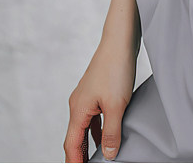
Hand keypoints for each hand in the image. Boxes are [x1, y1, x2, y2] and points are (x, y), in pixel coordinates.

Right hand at [64, 37, 137, 161]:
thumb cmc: (116, 68)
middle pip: (74, 138)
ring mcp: (86, 97)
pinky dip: (96, 130)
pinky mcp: (95, 91)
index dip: (75, 163)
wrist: (120, 40)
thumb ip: (111, 132)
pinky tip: (106, 135)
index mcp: (78, 110)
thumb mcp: (117, 105)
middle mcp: (77, 104)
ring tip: (98, 159)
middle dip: (79, 156)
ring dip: (88, 144)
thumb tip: (109, 155)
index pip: (72, 145)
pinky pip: (92, 117)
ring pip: (83, 128)